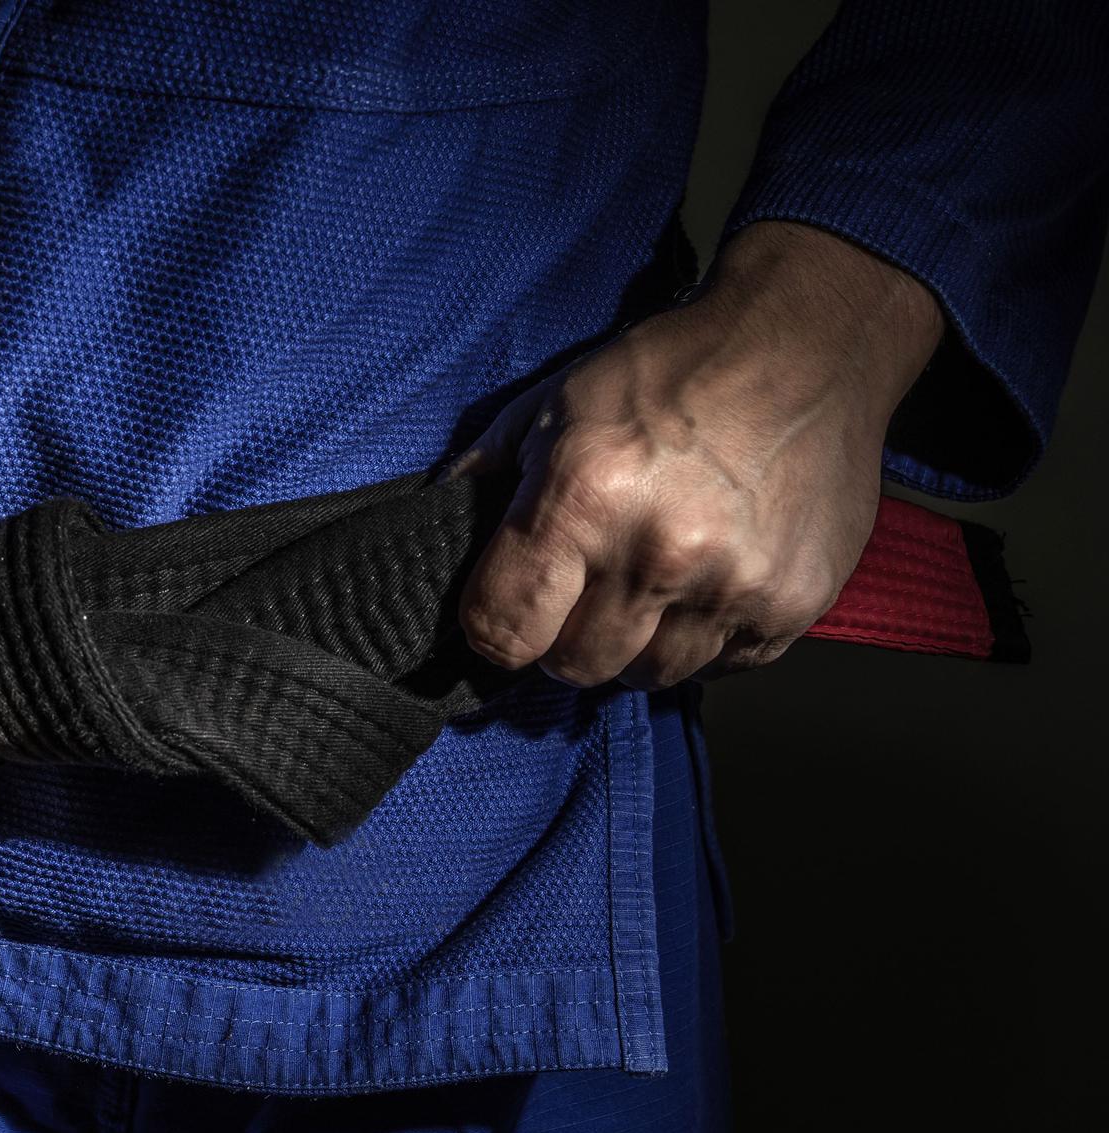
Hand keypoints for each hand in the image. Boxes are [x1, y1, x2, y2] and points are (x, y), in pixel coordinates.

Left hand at [450, 220, 944, 689]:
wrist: (809, 343)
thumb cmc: (674, 368)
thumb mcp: (556, 400)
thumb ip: (489, 473)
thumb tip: (438, 528)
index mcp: (583, 499)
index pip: (503, 631)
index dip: (495, 630)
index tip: (507, 613)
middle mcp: (659, 553)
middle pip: (573, 666)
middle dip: (564, 636)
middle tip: (584, 588)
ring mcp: (733, 585)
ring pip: (647, 675)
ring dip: (636, 643)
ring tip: (648, 581)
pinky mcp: (793, 604)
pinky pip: (721, 666)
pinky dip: (704, 638)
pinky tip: (706, 581)